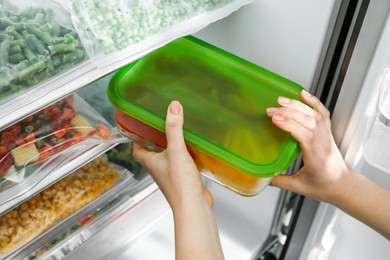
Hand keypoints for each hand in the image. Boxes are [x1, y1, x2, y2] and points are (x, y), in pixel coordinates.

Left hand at [133, 101, 223, 259]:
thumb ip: (174, 129)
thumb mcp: (176, 151)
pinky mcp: (184, 179)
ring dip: (170, 147)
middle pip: (151, 152)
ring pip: (167, 158)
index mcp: (151, 162)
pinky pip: (181, 164)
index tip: (138, 127)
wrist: (193, 207)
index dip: (135, 139)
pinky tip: (194, 150)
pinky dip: (185, 156)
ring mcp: (171, 175)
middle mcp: (158, 169)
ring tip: (178, 133)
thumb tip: (173, 107)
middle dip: (155, 139)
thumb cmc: (180, 186)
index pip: (136, 149)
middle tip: (160, 126)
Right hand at [266, 90, 350, 203]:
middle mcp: (323, 144)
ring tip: (281, 100)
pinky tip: (303, 94)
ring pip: (314, 115)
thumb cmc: (325, 187)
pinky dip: (313, 101)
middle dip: (288, 112)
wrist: (344, 185)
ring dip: (298, 105)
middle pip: (308, 122)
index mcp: (316, 158)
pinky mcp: (327, 132)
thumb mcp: (299, 187)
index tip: (275, 119)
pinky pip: (323, 113)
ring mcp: (327, 136)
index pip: (305, 136)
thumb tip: (262, 177)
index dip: (289, 125)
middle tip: (271, 110)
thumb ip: (279, 182)